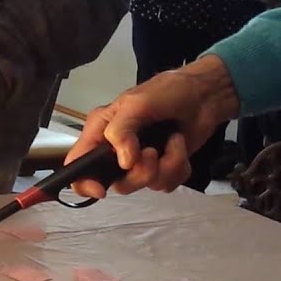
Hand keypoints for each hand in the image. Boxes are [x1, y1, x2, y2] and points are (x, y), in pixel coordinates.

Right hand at [67, 55, 240, 198]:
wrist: (203, 95)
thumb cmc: (167, 91)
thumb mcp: (136, 104)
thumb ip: (122, 131)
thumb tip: (124, 162)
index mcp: (101, 132)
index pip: (77, 164)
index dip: (83, 183)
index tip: (102, 189)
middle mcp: (117, 149)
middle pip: (117, 183)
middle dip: (141, 174)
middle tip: (153, 153)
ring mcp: (141, 160)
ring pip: (146, 185)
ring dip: (165, 166)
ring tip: (172, 142)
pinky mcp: (163, 166)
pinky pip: (167, 183)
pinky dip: (178, 168)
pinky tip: (179, 148)